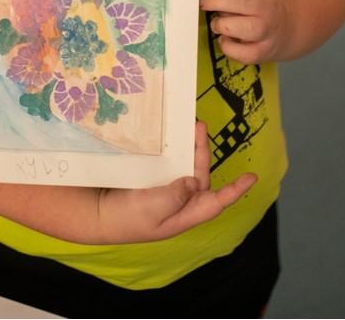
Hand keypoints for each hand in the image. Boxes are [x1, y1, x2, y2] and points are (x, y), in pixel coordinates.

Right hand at [95, 121, 255, 243]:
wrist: (93, 213)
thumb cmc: (125, 219)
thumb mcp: (154, 210)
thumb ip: (176, 195)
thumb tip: (195, 181)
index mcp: (184, 214)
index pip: (215, 202)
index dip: (235, 190)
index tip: (251, 177)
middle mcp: (177, 201)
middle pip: (199, 175)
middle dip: (202, 151)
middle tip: (199, 126)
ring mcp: (162, 189)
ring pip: (184, 165)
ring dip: (188, 146)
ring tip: (189, 125)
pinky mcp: (148, 178)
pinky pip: (166, 162)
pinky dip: (171, 148)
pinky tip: (169, 134)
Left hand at [199, 0, 291, 63]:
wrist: (286, 30)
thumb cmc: (258, 8)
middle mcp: (268, 9)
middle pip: (242, 1)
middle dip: (215, 1)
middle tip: (202, 2)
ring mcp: (267, 31)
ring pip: (243, 27)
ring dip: (222, 24)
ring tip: (216, 24)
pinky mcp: (262, 52)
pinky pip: (240, 51)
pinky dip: (227, 46)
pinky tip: (224, 39)